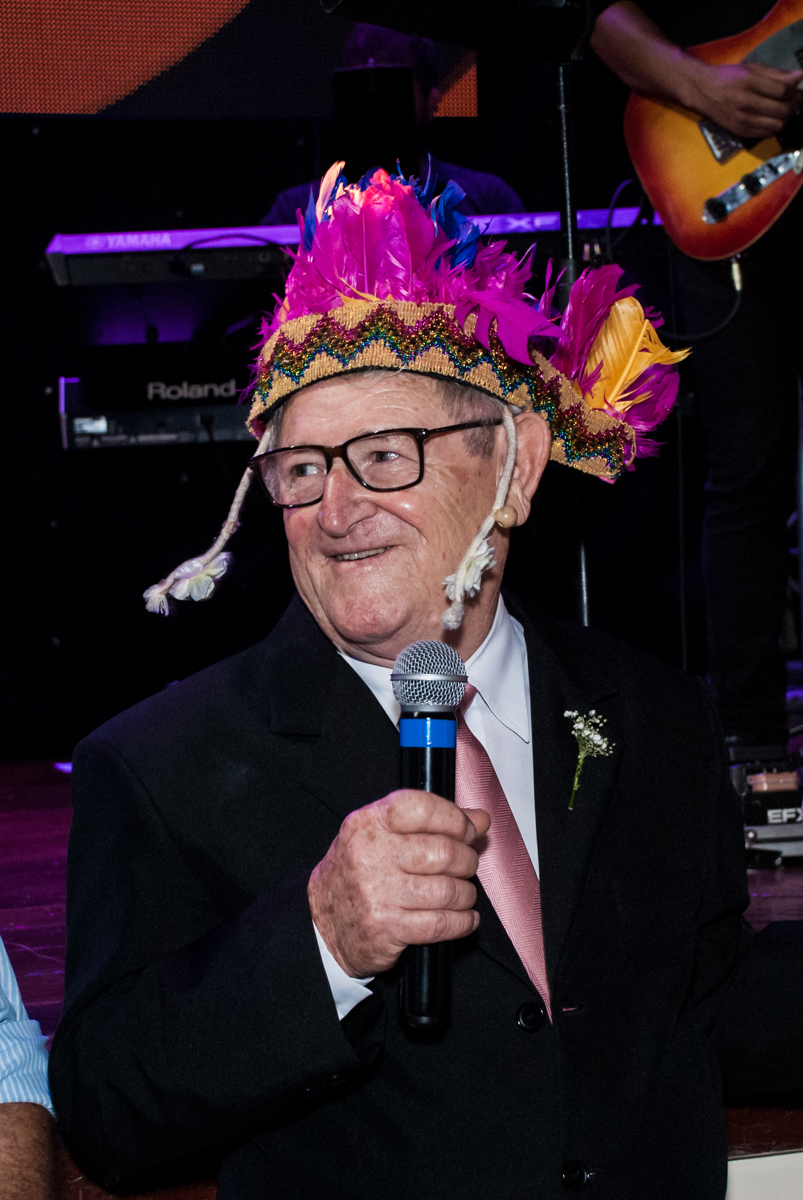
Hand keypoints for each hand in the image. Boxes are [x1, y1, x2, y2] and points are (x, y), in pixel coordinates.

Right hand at [308, 790, 490, 977]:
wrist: (323, 923)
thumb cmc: (358, 873)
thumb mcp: (383, 835)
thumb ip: (431, 823)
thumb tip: (480, 819)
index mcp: (368, 823)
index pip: (421, 808)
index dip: (455, 818)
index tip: (468, 830)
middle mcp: (371, 854)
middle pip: (442, 851)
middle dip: (467, 860)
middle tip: (467, 865)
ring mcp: (378, 893)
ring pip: (447, 889)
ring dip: (466, 893)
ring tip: (461, 893)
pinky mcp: (387, 928)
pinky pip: (442, 924)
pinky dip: (463, 921)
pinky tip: (464, 917)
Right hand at [687, 60, 802, 138]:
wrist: (703, 91)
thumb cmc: (729, 77)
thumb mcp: (752, 68)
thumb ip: (776, 73)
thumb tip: (799, 76)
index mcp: (749, 82)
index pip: (783, 91)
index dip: (795, 92)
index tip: (797, 90)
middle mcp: (745, 102)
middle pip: (783, 110)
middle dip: (794, 106)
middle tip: (794, 101)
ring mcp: (742, 119)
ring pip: (777, 124)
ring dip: (785, 118)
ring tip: (784, 110)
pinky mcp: (739, 131)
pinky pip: (766, 133)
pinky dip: (774, 127)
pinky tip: (772, 118)